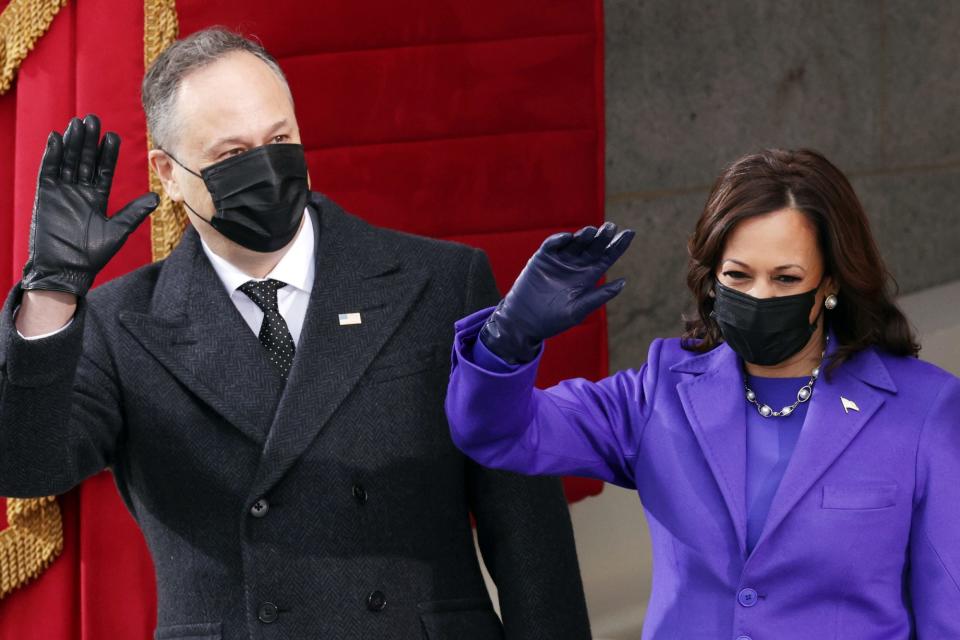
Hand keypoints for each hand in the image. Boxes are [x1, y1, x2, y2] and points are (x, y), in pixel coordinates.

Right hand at [21, 114, 158, 297]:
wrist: (67, 269)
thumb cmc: (93, 255)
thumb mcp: (118, 231)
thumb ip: (134, 212)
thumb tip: (156, 197)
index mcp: (97, 198)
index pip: (104, 170)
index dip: (107, 153)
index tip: (113, 136)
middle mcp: (80, 192)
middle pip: (85, 161)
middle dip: (89, 141)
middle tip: (93, 120)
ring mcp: (62, 192)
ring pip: (68, 161)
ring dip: (72, 143)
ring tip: (78, 123)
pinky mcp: (44, 196)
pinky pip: (48, 171)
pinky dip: (51, 156)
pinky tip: (56, 139)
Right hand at [480, 222, 634, 363]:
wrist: (524, 322)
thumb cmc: (553, 320)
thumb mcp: (579, 310)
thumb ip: (599, 296)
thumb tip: (624, 282)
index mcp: (588, 277)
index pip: (607, 257)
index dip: (619, 245)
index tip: (630, 233)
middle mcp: (576, 265)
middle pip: (594, 246)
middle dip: (603, 236)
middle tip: (611, 227)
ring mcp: (559, 260)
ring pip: (575, 242)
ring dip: (584, 235)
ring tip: (592, 231)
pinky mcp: (542, 259)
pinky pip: (552, 245)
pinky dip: (559, 239)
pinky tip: (568, 238)